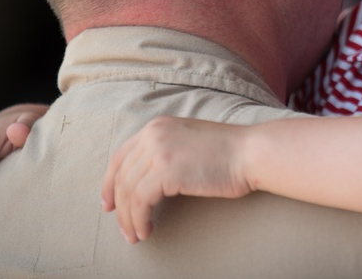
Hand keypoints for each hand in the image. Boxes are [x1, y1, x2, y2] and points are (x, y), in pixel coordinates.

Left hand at [101, 116, 253, 243]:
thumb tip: (147, 181)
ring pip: (128, 191)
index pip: (121, 156)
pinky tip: (147, 229)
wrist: (251, 152)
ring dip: (129, 218)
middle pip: (121, 176)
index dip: (111, 182)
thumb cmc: (230, 153)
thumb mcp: (189, 142)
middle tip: (124, 228)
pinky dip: (139, 219)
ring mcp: (158, 151)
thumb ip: (167, 152)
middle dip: (119, 206)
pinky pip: (140, 201)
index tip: (111, 204)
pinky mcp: (165, 171)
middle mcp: (153, 134)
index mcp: (158, 126)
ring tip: (137, 235)